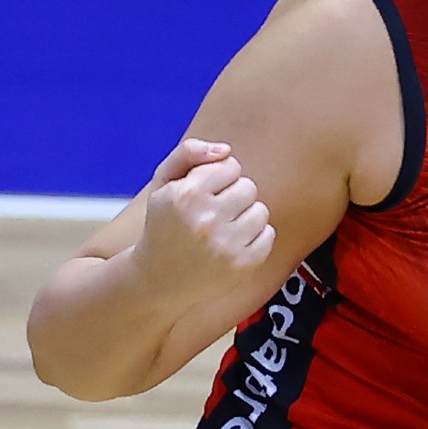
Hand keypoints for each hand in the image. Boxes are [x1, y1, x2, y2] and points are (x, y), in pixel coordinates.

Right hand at [132, 137, 275, 303]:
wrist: (158, 279)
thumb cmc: (164, 225)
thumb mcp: (163, 183)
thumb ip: (188, 153)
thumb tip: (226, 150)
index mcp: (185, 196)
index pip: (229, 165)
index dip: (219, 177)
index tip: (206, 192)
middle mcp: (206, 220)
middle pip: (248, 186)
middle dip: (233, 196)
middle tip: (214, 213)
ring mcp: (226, 245)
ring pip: (261, 210)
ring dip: (245, 216)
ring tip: (223, 229)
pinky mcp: (243, 265)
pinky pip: (269, 234)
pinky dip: (255, 238)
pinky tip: (233, 244)